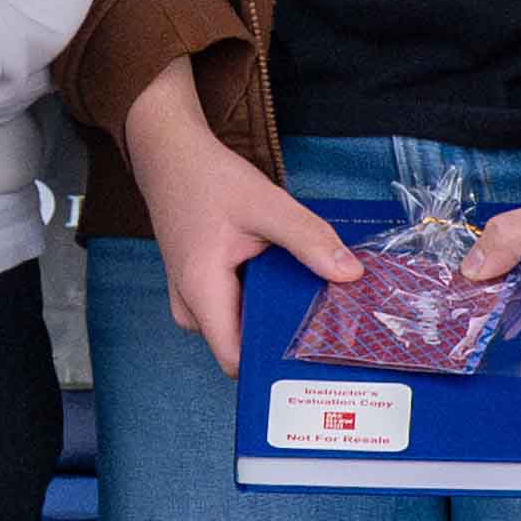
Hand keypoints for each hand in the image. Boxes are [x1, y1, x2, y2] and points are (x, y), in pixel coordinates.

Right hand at [117, 68, 355, 375]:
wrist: (169, 157)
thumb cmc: (209, 180)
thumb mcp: (266, 205)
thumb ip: (308, 239)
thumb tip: (351, 274)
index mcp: (201, 292)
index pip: (236, 361)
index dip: (275, 363)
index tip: (317, 354)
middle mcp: (191, 308)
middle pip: (243, 347)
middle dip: (283, 338)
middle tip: (329, 323)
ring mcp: (192, 302)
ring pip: (240, 329)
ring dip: (273, 317)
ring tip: (311, 297)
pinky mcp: (199, 291)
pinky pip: (235, 312)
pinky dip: (261, 301)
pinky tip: (286, 282)